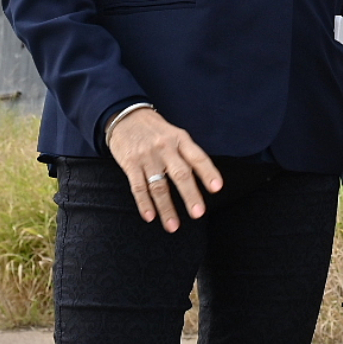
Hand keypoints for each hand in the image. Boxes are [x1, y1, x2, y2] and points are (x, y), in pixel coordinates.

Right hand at [106, 107, 223, 232]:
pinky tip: (150, 217)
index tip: (217, 188)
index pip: (198, 157)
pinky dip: (144, 203)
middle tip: (198, 213)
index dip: (208, 173)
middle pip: (180, 174)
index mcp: (180, 139)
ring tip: (173, 226)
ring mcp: (147, 157)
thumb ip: (186, 153)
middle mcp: (165, 148)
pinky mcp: (130, 164)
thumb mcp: (175, 134)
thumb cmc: (156, 130)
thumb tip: (204, 177)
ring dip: (166, 208)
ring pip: (158, 186)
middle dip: (190, 195)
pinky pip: (138, 187)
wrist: (125, 117)